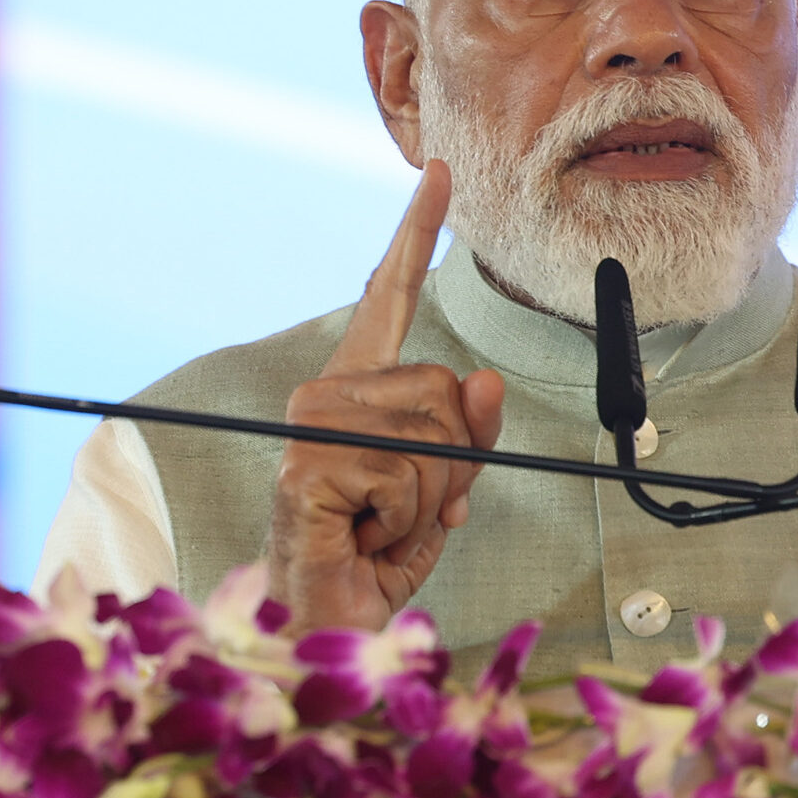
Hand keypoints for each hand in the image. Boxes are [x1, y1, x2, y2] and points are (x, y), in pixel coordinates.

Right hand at [266, 160, 503, 634]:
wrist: (323, 624)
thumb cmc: (373, 559)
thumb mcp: (441, 490)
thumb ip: (469, 434)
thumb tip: (488, 380)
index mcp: (357, 390)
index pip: (391, 296)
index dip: (416, 232)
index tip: (441, 172)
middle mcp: (326, 393)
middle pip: (447, 387)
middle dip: (453, 463)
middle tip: (401, 510)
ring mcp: (312, 425)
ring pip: (437, 434)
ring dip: (430, 500)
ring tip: (379, 525)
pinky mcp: (310, 464)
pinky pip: (411, 476)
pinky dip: (406, 522)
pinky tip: (362, 536)